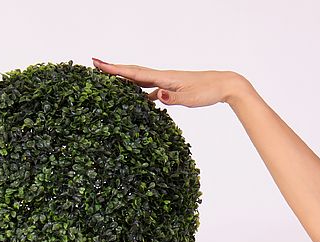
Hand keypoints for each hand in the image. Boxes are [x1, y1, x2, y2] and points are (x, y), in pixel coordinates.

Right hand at [91, 57, 245, 107]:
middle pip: (133, 72)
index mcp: (164, 78)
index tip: (97, 63)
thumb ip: (173, 99)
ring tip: (110, 79)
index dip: (115, 69)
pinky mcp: (173, 88)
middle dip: (114, 69)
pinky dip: (142, 92)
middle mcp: (163, 77)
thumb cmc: (208, 91)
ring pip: (142, 80)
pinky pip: (152, 89)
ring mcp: (168, 82)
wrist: (224, 85)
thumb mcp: (190, 98)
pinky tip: (139, 100)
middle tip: (95, 65)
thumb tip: (157, 97)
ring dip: (126, 79)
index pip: (134, 73)